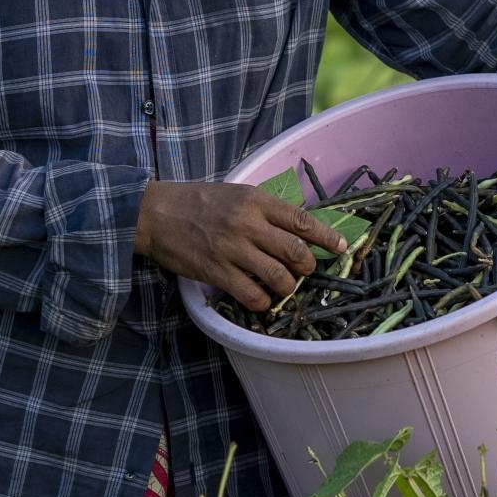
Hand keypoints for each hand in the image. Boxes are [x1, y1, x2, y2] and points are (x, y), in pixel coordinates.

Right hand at [136, 181, 338, 313]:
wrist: (154, 213)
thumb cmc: (196, 202)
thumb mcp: (235, 193)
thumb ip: (263, 209)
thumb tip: (295, 227)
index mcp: (255, 201)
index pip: (302, 220)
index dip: (326, 237)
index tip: (341, 247)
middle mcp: (248, 223)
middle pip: (296, 251)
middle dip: (308, 266)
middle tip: (305, 270)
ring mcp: (232, 249)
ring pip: (278, 276)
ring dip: (288, 287)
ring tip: (284, 287)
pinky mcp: (216, 271)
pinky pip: (251, 295)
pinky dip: (263, 303)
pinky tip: (261, 300)